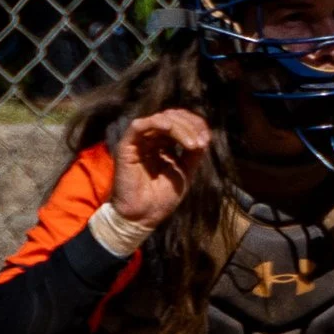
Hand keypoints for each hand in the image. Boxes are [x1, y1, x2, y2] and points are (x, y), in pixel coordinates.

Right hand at [110, 108, 211, 229]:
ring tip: (193, 145)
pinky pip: (139, 126)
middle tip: (202, 142)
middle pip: (173, 117)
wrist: (144, 215)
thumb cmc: (163, 197)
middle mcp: (151, 140)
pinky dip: (156, 123)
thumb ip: (193, 153)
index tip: (207, 139)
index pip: (181, 122)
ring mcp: (138, 142)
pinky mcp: (126, 146)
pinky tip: (169, 128)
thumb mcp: (185, 171)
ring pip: (160, 119)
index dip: (196, 125)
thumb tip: (203, 136)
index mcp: (165, 144)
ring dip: (181, 128)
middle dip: (191, 126)